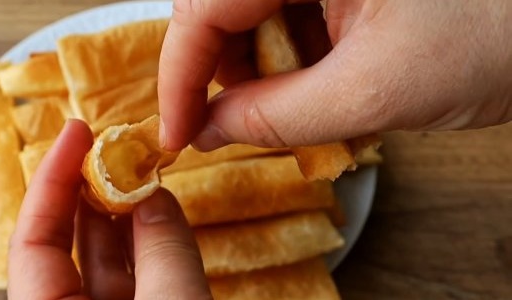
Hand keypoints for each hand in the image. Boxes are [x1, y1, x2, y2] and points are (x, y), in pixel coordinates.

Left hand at [8, 120, 210, 299]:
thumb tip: (154, 196)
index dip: (52, 180)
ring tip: (145, 173)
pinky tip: (162, 212)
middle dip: (94, 191)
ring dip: (127, 215)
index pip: (32, 240)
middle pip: (68, 244)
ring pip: (105, 263)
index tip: (77, 131)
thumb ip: (163, 250)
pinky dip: (150, 247)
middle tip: (116, 146)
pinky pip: (135, 282)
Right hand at [158, 0, 511, 150]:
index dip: (180, 75)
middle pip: (220, 9)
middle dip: (225, 73)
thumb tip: (207, 132)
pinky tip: (326, 80)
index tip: (176, 133)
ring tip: (309, 101)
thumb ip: (275, 118)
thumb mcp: (372, 92)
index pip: (204, 8)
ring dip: (262, 69)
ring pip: (249, 15)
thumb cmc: (490, 37)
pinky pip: (286, 14)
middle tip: (243, 122)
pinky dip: (292, 57)